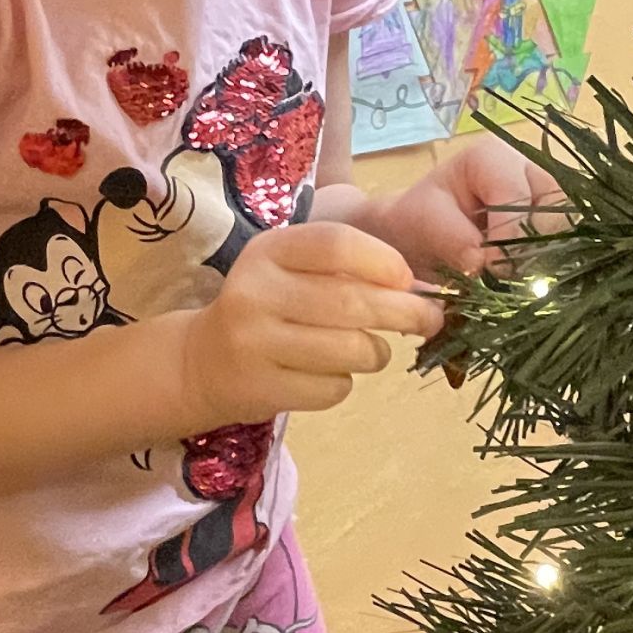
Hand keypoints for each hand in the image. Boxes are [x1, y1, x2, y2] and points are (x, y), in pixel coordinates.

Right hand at [177, 224, 445, 426]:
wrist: (201, 363)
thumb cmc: (267, 308)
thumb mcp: (290, 270)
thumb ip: (343, 269)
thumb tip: (416, 288)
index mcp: (268, 251)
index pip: (336, 244)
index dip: (383, 261)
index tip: (408, 279)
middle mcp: (256, 291)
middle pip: (351, 301)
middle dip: (404, 312)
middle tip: (430, 319)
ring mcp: (255, 342)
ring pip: (350, 350)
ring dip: (377, 353)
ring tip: (373, 350)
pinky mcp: (261, 388)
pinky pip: (333, 388)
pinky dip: (345, 382)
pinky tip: (327, 373)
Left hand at [372, 140, 566, 285]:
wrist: (423, 235)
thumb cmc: (422, 220)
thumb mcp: (426, 224)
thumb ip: (457, 240)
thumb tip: (489, 264)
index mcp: (494, 156)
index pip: (516, 193)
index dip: (507, 234)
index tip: (491, 269)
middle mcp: (530, 167)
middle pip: (555, 207)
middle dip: (532, 247)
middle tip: (508, 278)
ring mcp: (550, 195)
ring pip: (571, 227)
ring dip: (547, 257)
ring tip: (520, 280)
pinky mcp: (559, 222)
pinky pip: (571, 243)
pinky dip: (553, 264)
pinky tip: (531, 281)